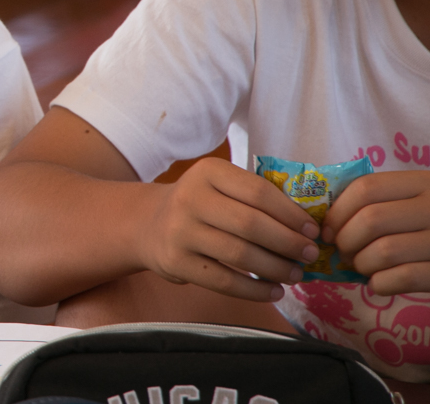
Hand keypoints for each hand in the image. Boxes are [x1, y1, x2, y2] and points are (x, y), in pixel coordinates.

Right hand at [142, 158, 321, 300]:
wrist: (150, 225)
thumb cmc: (201, 206)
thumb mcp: (221, 187)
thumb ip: (256, 199)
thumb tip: (307, 229)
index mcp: (208, 172)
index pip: (259, 191)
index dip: (291, 214)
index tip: (312, 231)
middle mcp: (190, 197)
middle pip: (251, 224)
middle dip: (288, 243)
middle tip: (310, 255)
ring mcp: (180, 231)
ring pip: (240, 254)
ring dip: (276, 268)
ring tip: (295, 275)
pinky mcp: (176, 261)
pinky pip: (224, 281)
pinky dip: (255, 290)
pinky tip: (273, 292)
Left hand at [325, 170, 429, 294]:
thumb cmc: (427, 223)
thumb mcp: (411, 200)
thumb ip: (377, 202)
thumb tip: (325, 223)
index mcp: (422, 182)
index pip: (366, 188)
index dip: (337, 212)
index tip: (327, 231)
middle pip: (372, 220)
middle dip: (346, 241)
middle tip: (344, 253)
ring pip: (385, 251)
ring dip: (362, 264)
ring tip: (363, 267)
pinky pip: (403, 278)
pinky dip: (381, 284)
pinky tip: (380, 282)